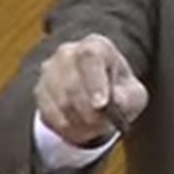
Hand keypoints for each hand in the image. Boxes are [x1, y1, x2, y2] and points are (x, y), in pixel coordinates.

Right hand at [34, 33, 148, 145]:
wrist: (98, 96)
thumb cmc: (119, 91)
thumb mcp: (133, 94)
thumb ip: (129, 97)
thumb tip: (118, 101)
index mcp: (96, 46)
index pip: (90, 56)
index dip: (95, 81)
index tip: (102, 104)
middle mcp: (68, 53)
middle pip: (72, 82)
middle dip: (89, 110)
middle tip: (102, 124)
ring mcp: (49, 71)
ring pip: (60, 101)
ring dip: (79, 121)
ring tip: (95, 126)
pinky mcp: (40, 90)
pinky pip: (48, 114)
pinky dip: (66, 126)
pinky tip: (80, 128)